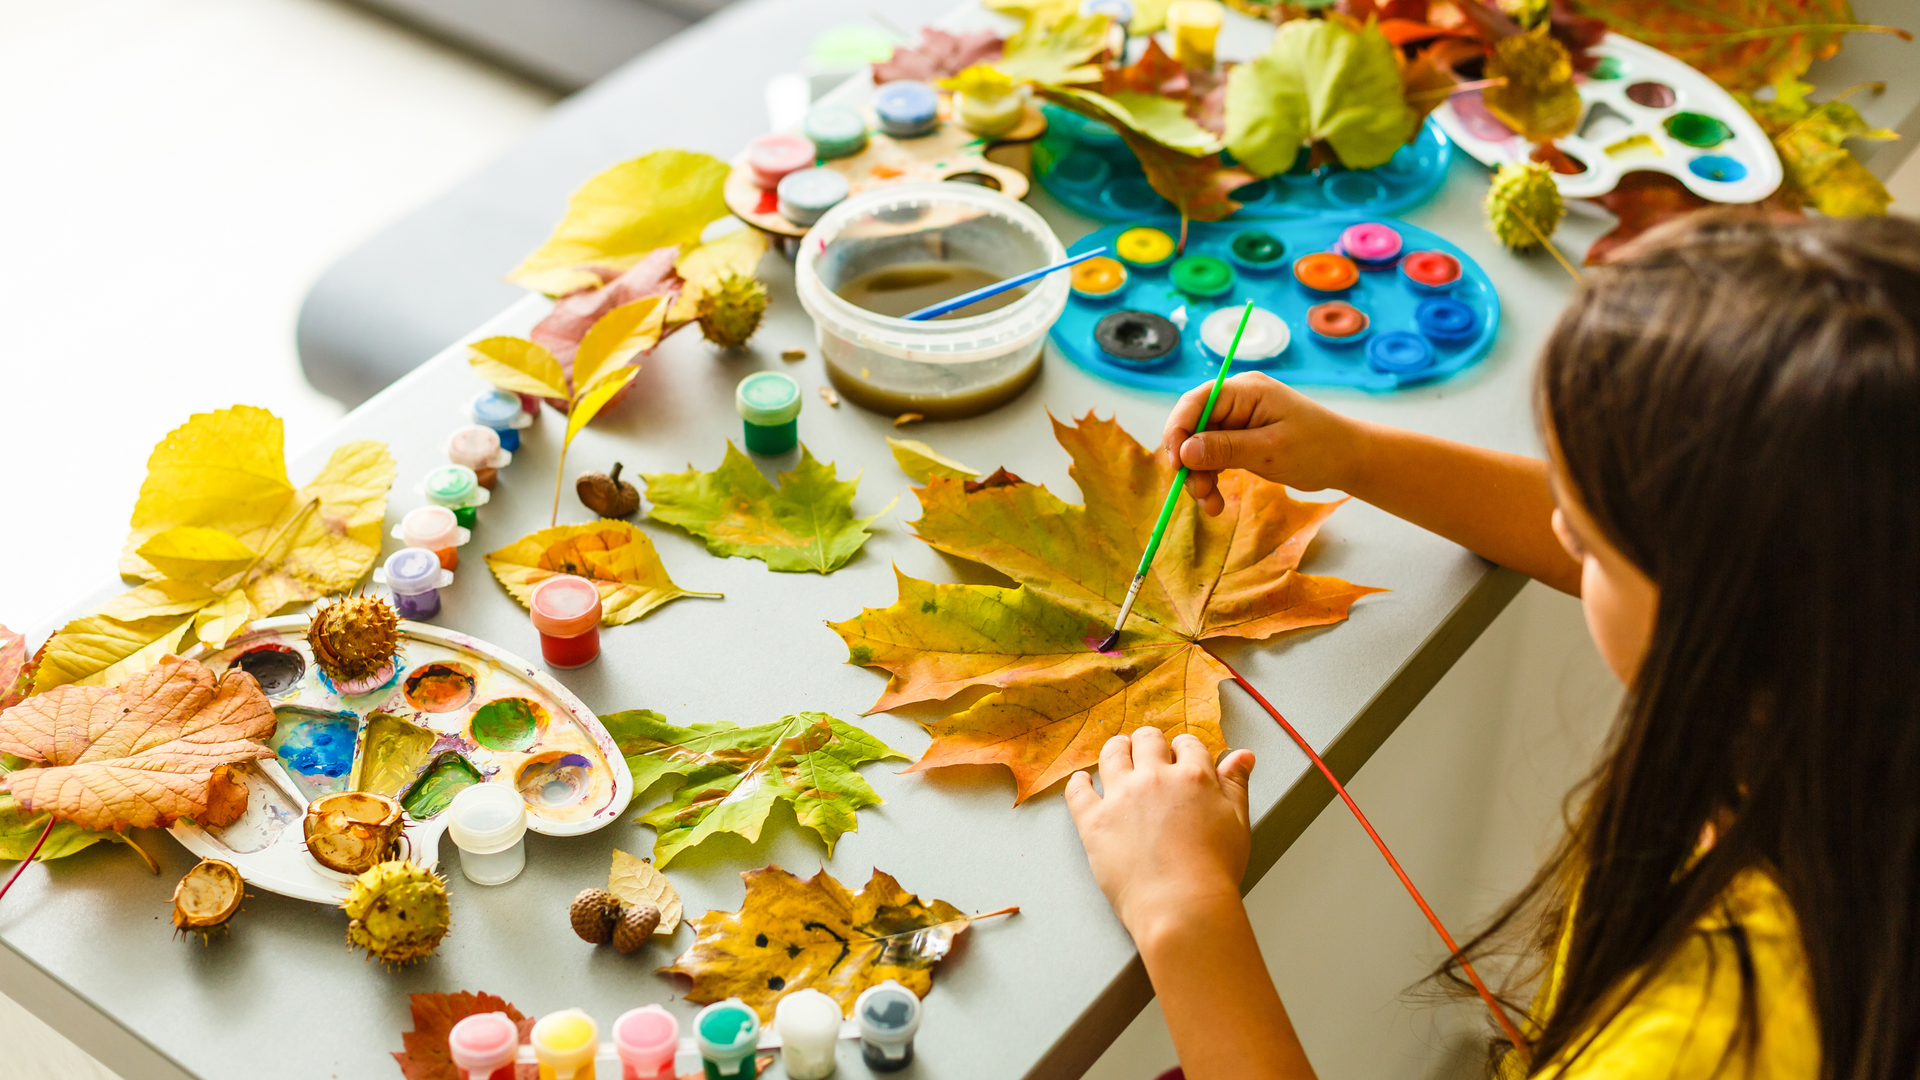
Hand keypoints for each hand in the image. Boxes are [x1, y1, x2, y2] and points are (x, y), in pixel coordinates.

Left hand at [1066, 727, 1255, 942]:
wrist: (1182, 906)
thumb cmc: (1214, 872)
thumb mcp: (1237, 822)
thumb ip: (1236, 784)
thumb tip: (1242, 756)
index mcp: (1192, 776)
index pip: (1187, 744)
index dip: (1184, 748)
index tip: (1180, 754)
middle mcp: (1154, 778)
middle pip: (1146, 741)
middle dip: (1148, 743)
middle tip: (1146, 750)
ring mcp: (1121, 798)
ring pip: (1111, 755)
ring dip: (1115, 750)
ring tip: (1117, 753)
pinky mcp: (1094, 821)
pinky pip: (1078, 790)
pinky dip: (1079, 783)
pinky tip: (1082, 781)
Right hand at [1161, 372, 1368, 514]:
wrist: (1346, 459)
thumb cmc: (1318, 447)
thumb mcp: (1270, 450)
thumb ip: (1226, 449)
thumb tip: (1184, 452)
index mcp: (1245, 391)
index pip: (1196, 402)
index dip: (1178, 430)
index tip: (1175, 464)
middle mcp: (1236, 401)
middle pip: (1193, 426)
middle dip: (1188, 461)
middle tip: (1197, 493)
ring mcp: (1237, 421)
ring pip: (1199, 446)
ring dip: (1198, 476)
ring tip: (1211, 505)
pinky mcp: (1240, 440)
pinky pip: (1213, 457)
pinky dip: (1210, 479)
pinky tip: (1216, 501)